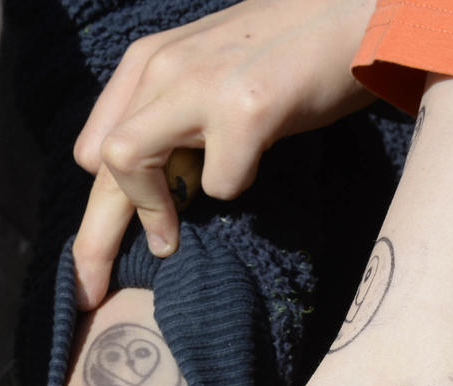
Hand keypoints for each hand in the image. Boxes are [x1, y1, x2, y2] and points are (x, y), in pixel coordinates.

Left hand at [71, 0, 375, 305]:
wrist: (365, 14)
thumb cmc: (296, 53)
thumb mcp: (214, 73)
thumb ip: (174, 117)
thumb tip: (151, 191)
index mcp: (151, 60)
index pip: (95, 146)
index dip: (97, 206)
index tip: (102, 253)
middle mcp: (166, 66)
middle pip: (102, 163)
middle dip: (92, 240)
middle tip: (88, 290)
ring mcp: (202, 83)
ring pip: (127, 162)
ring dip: (151, 214)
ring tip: (174, 238)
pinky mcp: (246, 108)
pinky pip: (218, 182)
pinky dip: (237, 188)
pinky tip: (263, 159)